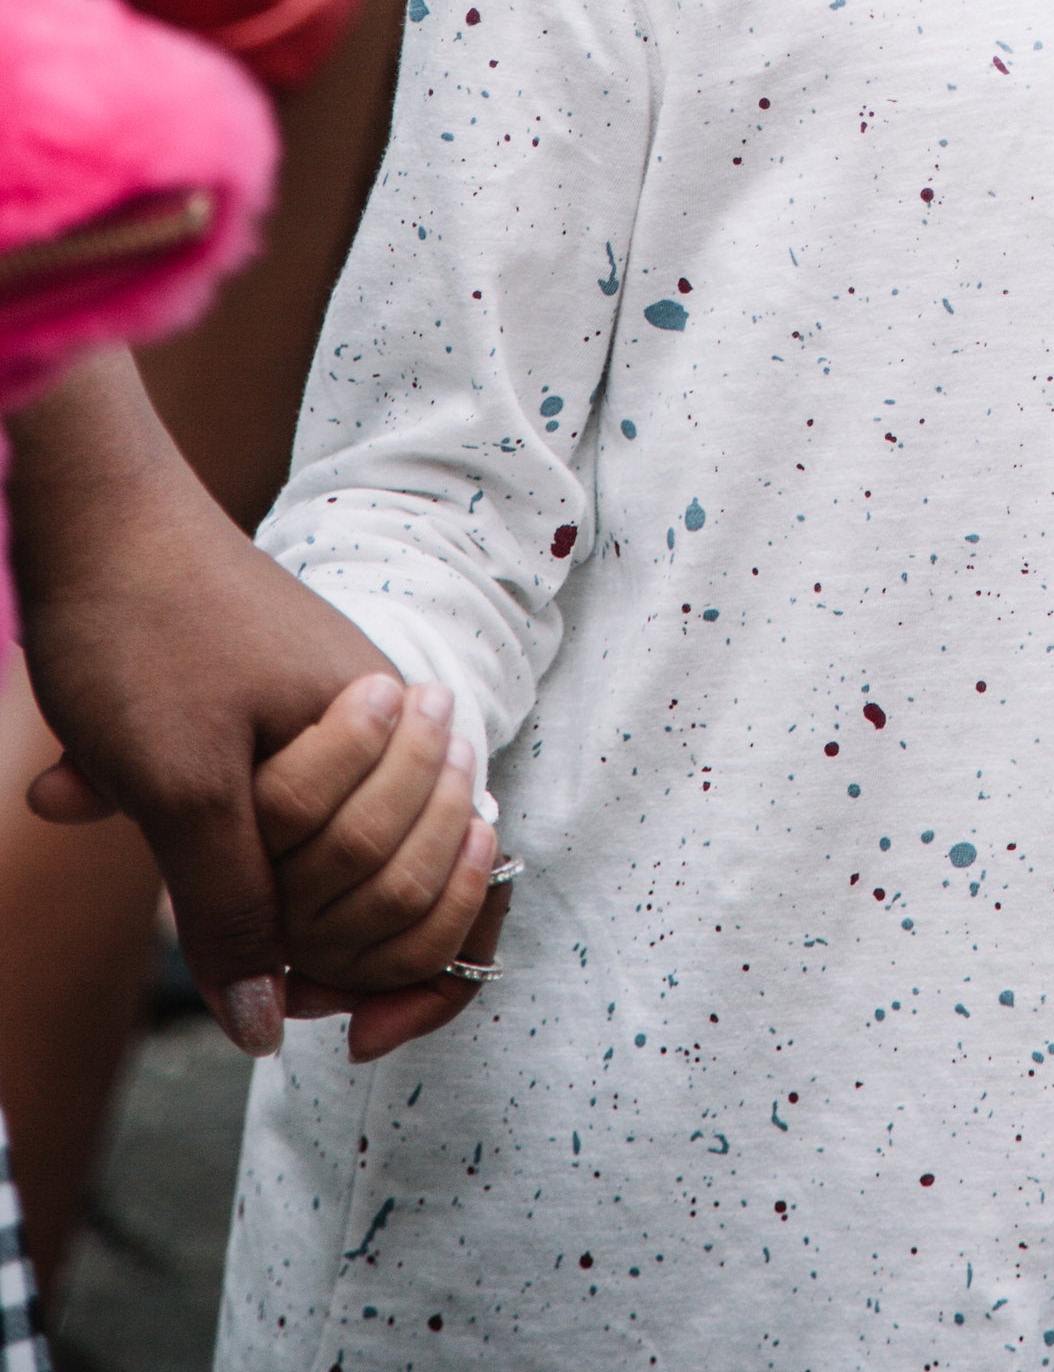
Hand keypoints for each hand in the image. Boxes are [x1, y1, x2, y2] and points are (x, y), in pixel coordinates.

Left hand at [5, 353, 489, 1060]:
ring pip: (363, 867)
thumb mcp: (180, 789)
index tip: (344, 1036)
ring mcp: (347, 728)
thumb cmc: (143, 635)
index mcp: (388, 732)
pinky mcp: (298, 733)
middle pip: (410, 885)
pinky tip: (244, 927)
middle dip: (350, 958)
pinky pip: (317, 834)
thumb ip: (235, 911)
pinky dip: (280, 891)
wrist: (96, 520)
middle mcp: (389, 727)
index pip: (453, 882)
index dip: (418, 978)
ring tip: (260, 962)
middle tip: (281, 993)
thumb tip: (266, 1035)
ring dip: (314, 929)